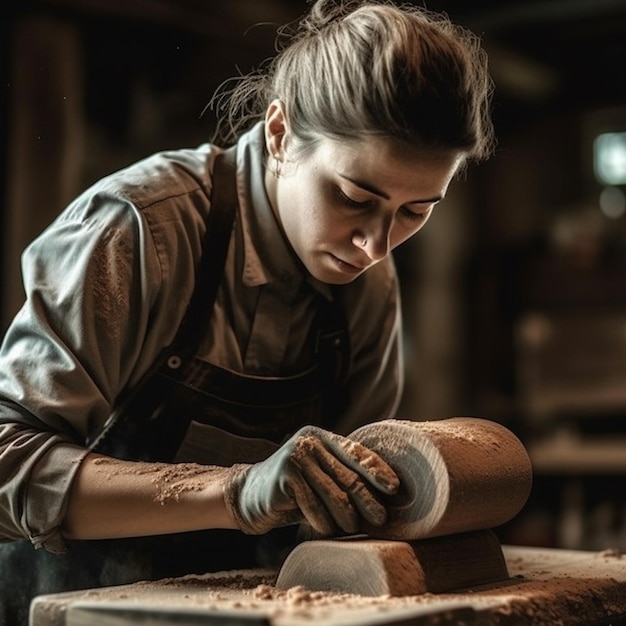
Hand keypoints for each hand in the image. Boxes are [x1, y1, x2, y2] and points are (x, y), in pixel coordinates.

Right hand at [224, 425, 398, 535]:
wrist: (248, 494)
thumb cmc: (293, 489)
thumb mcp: (316, 474)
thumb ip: (339, 474)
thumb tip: (383, 493)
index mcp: (322, 437)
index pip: (357, 452)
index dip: (377, 470)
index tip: (395, 487)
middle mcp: (309, 442)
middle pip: (349, 475)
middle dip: (368, 500)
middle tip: (381, 519)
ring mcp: (295, 457)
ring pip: (334, 494)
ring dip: (346, 516)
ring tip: (352, 528)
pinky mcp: (284, 476)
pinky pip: (313, 505)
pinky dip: (322, 521)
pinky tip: (325, 528)